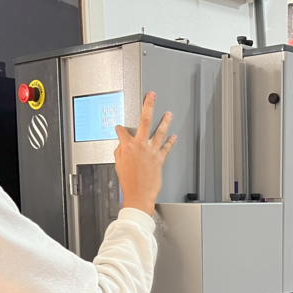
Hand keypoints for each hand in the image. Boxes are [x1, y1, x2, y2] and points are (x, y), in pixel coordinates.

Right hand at [114, 92, 175, 214]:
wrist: (139, 195)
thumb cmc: (128, 183)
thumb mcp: (118, 165)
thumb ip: (120, 152)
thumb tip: (121, 145)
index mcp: (127, 146)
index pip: (122, 131)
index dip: (120, 128)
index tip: (120, 127)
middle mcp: (140, 146)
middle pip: (144, 121)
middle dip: (148, 106)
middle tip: (151, 96)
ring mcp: (151, 151)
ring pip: (159, 131)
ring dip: (165, 121)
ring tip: (168, 114)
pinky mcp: (160, 159)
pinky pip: (167, 147)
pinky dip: (171, 141)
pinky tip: (174, 136)